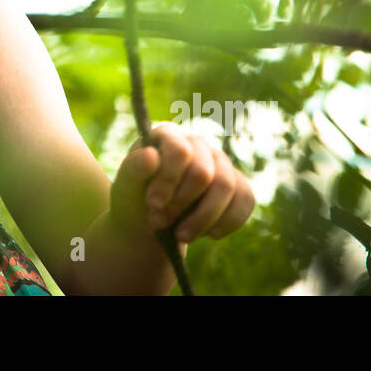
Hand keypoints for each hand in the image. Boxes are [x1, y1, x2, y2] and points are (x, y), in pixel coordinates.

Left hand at [108, 122, 254, 243]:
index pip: (179, 150)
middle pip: (204, 173)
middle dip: (181, 204)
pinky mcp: (237, 184)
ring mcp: (220, 163)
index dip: (169, 179)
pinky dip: (227, 222)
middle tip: (159, 222)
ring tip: (181, 236)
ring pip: (226, 187)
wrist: (151, 224)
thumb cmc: (135, 199)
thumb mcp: (124, 187)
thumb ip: (133, 169)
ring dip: (203, 218)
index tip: (153, 204)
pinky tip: (208, 234)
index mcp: (168, 135)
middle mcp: (198, 143)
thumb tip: (151, 156)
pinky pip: (245, 200)